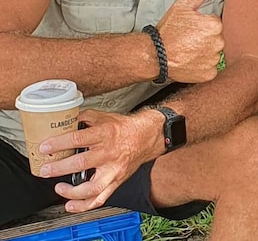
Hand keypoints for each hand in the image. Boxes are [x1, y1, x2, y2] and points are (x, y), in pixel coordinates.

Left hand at [37, 109, 161, 212]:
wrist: (146, 137)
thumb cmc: (124, 128)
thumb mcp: (104, 117)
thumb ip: (83, 118)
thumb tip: (63, 121)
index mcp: (105, 134)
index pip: (79, 139)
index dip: (59, 143)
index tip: (45, 147)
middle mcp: (109, 153)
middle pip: (82, 163)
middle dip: (59, 168)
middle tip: (45, 170)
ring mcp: (113, 170)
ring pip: (92, 187)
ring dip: (72, 192)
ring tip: (59, 188)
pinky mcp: (116, 181)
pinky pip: (100, 198)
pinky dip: (84, 205)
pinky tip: (71, 205)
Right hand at [156, 0, 224, 82]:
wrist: (155, 55)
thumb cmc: (167, 31)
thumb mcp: (182, 7)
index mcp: (214, 24)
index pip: (215, 23)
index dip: (202, 26)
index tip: (191, 29)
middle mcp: (218, 42)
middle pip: (216, 39)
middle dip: (205, 39)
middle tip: (188, 41)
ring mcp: (213, 59)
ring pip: (213, 54)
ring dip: (204, 53)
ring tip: (188, 51)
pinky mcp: (209, 73)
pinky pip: (210, 68)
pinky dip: (202, 66)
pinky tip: (190, 61)